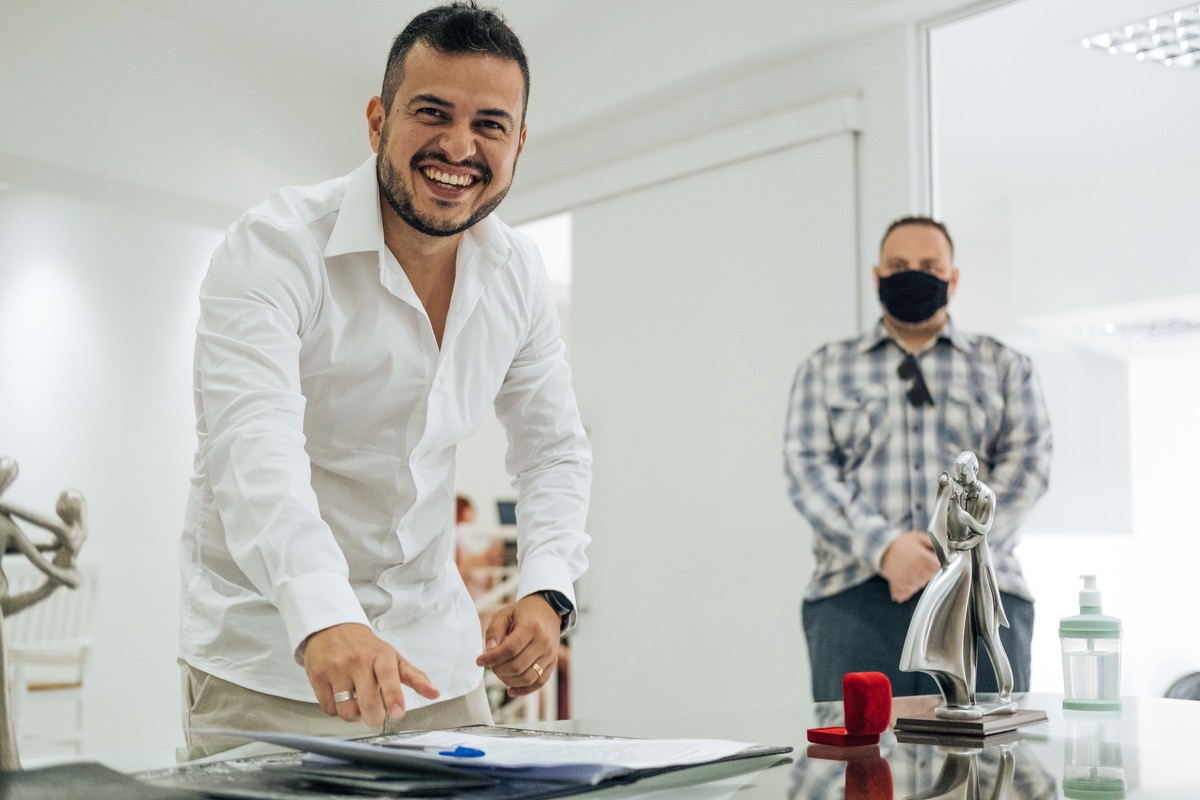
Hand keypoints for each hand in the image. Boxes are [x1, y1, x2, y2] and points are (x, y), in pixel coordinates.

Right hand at [303, 623, 438, 726]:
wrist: (332, 627)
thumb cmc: (366, 647)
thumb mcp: (393, 657)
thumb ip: (414, 676)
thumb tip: (435, 693)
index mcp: (380, 656)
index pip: (388, 676)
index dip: (394, 696)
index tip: (397, 714)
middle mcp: (357, 661)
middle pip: (366, 702)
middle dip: (373, 716)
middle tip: (375, 715)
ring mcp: (335, 669)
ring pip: (346, 710)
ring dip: (354, 715)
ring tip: (356, 703)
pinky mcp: (317, 676)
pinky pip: (328, 708)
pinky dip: (336, 710)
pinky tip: (340, 697)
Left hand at [476, 594, 561, 697]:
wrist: (548, 610)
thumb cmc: (523, 613)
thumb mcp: (505, 614)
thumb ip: (494, 631)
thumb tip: (489, 651)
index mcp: (531, 627)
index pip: (510, 650)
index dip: (492, 658)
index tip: (479, 661)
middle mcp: (543, 642)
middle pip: (518, 666)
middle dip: (498, 670)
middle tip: (490, 665)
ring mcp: (550, 654)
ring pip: (528, 678)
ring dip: (508, 680)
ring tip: (499, 672)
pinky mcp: (552, 662)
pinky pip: (539, 682)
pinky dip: (524, 690)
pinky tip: (510, 690)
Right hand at [880, 531, 939, 602]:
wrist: (880, 548)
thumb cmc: (898, 542)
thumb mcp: (917, 537)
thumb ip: (932, 542)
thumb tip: (942, 549)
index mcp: (923, 559)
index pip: (938, 567)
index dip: (936, 563)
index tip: (932, 560)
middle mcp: (917, 571)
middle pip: (930, 577)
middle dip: (928, 571)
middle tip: (920, 563)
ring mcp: (909, 579)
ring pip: (920, 585)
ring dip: (919, 579)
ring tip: (912, 570)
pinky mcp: (900, 583)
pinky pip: (908, 591)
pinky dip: (908, 589)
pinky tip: (907, 582)